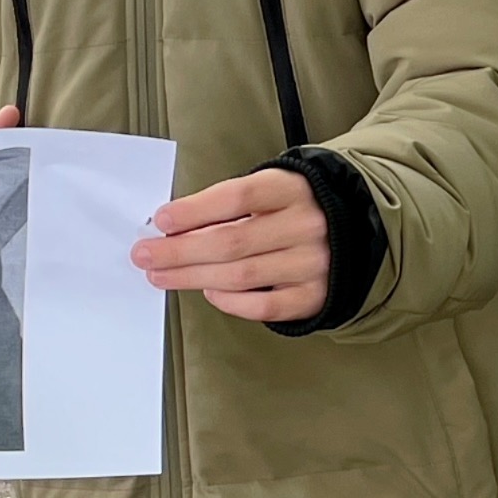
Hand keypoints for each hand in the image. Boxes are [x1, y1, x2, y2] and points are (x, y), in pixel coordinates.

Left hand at [132, 168, 331, 322]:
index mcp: (292, 189)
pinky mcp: (314, 296)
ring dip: (193, 277)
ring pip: (242, 276)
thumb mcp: (267, 190)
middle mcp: (307, 226)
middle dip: (180, 251)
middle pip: (232, 242)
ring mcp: (314, 264)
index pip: (237, 197)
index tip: (162, 221)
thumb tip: (171, 229)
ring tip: (162, 275)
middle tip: (145, 255)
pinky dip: (231, 302)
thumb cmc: (291, 208)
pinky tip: (210, 291)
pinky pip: (264, 307)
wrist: (353, 229)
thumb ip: (226, 206)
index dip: (195, 210)